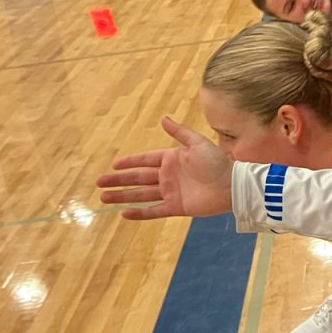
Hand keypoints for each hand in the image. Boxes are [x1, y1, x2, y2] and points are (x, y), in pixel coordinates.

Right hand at [96, 116, 233, 219]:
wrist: (232, 186)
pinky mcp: (176, 207)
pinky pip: (154, 211)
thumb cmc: (217, 162)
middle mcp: (168, 176)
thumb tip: (163, 118)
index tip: (113, 164)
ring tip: (104, 197)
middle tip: (99, 183)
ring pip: (141, 194)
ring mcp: (171, 192)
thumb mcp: (197, 143)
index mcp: (172, 159)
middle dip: (118, 180)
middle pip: (138, 178)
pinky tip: (124, 214)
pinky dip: (140, 213)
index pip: (145, 160)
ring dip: (123, 196)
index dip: (129, 162)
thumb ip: (179, 132)